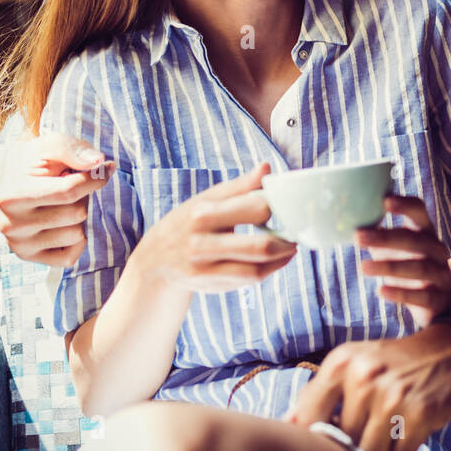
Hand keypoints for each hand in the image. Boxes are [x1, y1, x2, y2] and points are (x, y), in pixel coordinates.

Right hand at [0, 131, 114, 266]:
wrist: (16, 175)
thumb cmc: (37, 160)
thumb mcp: (52, 144)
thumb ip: (74, 150)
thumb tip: (98, 163)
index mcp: (13, 196)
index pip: (69, 191)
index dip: (95, 179)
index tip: (105, 169)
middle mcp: (11, 225)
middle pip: (76, 214)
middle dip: (83, 197)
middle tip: (68, 188)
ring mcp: (19, 245)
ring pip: (77, 234)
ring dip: (79, 218)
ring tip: (62, 204)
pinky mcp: (30, 258)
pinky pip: (71, 256)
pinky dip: (77, 240)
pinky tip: (63, 223)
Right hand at [132, 163, 296, 292]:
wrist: (154, 262)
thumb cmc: (188, 223)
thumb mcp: (208, 200)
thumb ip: (240, 187)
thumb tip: (267, 167)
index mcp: (204, 212)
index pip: (256, 208)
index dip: (279, 207)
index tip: (288, 206)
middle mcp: (201, 241)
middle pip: (261, 245)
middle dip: (287, 241)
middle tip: (296, 233)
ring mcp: (204, 266)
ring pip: (257, 267)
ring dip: (282, 258)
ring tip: (290, 248)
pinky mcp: (208, 283)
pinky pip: (248, 279)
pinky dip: (269, 270)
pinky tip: (276, 261)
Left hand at [283, 324, 450, 450]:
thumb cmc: (399, 361)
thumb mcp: (357, 363)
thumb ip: (322, 393)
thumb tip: (287, 424)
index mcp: (343, 361)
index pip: (308, 416)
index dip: (319, 432)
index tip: (334, 431)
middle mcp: (364, 377)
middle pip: (344, 438)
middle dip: (360, 438)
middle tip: (379, 420)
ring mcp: (392, 396)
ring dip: (383, 447)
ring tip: (396, 424)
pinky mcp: (419, 413)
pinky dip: (405, 449)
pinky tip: (413, 426)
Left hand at [357, 195, 450, 326]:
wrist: (443, 297)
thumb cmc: (411, 265)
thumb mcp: (398, 248)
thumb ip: (379, 236)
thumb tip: (347, 222)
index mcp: (426, 232)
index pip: (419, 211)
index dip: (404, 205)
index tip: (384, 200)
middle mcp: (437, 250)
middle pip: (414, 240)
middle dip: (385, 238)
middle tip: (357, 236)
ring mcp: (441, 275)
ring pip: (418, 268)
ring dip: (389, 267)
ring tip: (363, 267)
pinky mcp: (438, 299)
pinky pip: (421, 296)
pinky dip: (400, 294)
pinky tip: (381, 291)